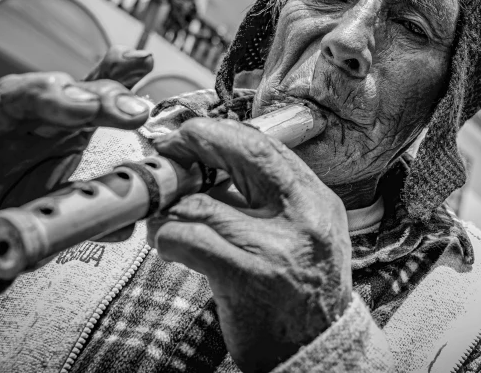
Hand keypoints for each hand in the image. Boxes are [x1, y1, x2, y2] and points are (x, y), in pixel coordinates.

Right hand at [0, 46, 153, 299]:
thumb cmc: (10, 216)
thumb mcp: (61, 211)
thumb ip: (95, 207)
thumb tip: (131, 221)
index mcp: (60, 131)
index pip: (92, 95)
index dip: (118, 77)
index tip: (143, 63)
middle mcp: (26, 120)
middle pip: (64, 93)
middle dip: (100, 96)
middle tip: (130, 108)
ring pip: (16, 94)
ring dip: (49, 94)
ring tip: (81, 105)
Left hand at [149, 119, 351, 372]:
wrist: (316, 351)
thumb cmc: (303, 292)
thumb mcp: (304, 234)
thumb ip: (268, 200)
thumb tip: (212, 166)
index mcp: (317, 202)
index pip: (268, 147)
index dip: (224, 132)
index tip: (195, 130)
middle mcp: (303, 218)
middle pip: (242, 156)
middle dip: (195, 146)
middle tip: (167, 150)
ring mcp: (275, 247)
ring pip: (202, 203)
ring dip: (170, 207)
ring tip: (163, 216)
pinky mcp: (246, 276)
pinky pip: (187, 237)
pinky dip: (165, 237)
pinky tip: (166, 244)